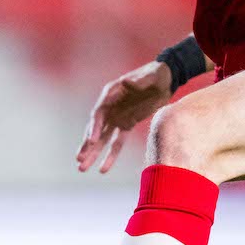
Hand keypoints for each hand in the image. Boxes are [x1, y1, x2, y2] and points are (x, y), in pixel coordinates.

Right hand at [77, 59, 173, 173]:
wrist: (165, 79)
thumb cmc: (156, 75)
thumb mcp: (150, 76)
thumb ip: (138, 81)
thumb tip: (125, 82)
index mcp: (111, 94)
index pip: (99, 113)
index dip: (94, 128)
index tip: (92, 141)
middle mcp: (110, 107)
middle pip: (96, 129)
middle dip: (87, 145)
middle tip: (79, 159)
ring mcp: (117, 117)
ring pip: (102, 139)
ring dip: (93, 153)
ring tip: (82, 168)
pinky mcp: (127, 124)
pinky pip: (117, 143)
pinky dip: (110, 156)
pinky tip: (102, 170)